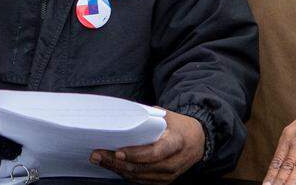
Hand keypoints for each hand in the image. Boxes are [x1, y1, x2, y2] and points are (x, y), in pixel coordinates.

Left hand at [90, 111, 205, 183]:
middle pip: (142, 167)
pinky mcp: (164, 181)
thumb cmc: (179, 125)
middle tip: (97, 154)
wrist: (198, 141)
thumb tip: (122, 117)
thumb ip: (147, 118)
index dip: (136, 154)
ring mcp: (170, 175)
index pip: (155, 153)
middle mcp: (174, 162)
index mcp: (177, 142)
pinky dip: (125, 173)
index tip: (118, 151)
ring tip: (100, 160)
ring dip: (117, 169)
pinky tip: (112, 165)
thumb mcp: (167, 116)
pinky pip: (141, 180)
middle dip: (116, 162)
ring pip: (139, 176)